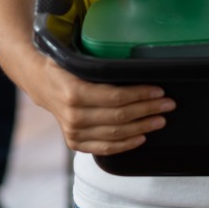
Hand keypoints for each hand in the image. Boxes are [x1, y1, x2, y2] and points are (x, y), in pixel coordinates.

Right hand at [32, 58, 174, 155]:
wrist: (41, 83)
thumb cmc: (64, 67)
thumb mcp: (78, 59)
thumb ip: (101, 66)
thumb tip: (136, 66)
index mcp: (74, 92)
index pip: (116, 97)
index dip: (140, 95)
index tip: (159, 91)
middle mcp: (73, 115)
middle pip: (120, 117)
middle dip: (148, 110)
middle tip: (167, 104)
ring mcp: (74, 132)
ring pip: (116, 134)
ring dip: (142, 127)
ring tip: (160, 119)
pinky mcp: (75, 143)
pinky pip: (106, 148)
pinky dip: (126, 144)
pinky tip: (142, 137)